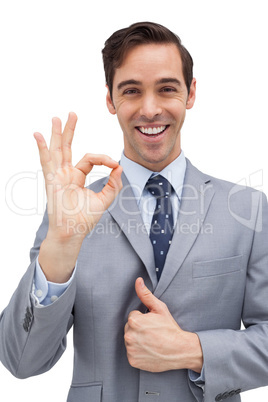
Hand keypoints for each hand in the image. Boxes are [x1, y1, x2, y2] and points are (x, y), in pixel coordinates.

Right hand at [34, 112, 122, 281]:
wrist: (73, 232)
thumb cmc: (86, 218)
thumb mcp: (104, 199)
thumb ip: (113, 184)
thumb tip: (119, 167)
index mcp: (77, 176)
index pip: (89, 158)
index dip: (103, 158)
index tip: (114, 164)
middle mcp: (65, 173)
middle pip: (67, 147)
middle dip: (69, 130)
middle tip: (72, 114)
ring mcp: (57, 176)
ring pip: (57, 150)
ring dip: (57, 134)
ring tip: (57, 118)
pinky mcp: (52, 181)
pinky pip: (46, 162)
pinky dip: (42, 148)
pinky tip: (38, 135)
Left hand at [124, 278, 202, 372]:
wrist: (180, 350)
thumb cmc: (170, 329)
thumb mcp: (159, 308)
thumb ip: (145, 294)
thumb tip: (138, 281)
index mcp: (134, 321)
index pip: (133, 316)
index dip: (143, 319)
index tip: (152, 324)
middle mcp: (129, 336)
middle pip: (129, 328)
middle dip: (138, 329)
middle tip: (152, 333)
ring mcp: (131, 350)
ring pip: (130, 340)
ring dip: (137, 340)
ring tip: (151, 342)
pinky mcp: (133, 360)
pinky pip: (131, 353)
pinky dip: (138, 352)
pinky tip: (149, 350)